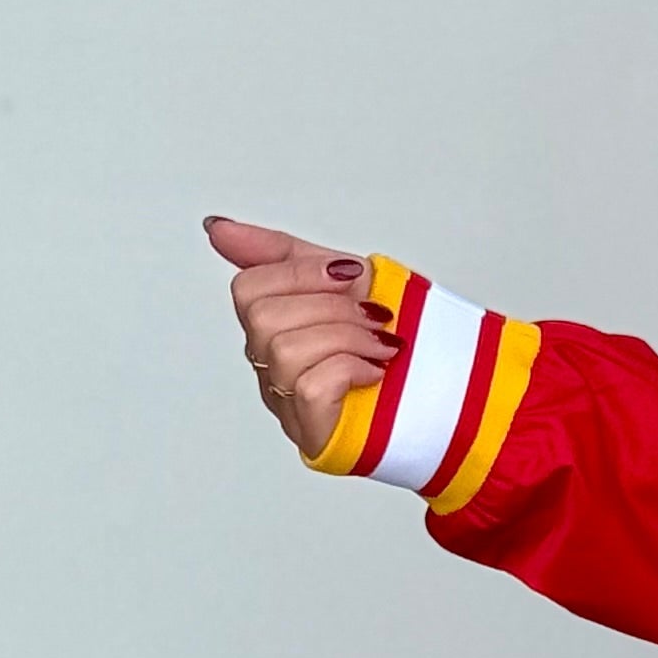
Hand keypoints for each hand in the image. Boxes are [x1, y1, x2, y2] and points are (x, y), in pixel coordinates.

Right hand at [205, 217, 399, 457]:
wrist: (438, 395)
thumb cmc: (382, 342)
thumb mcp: (339, 283)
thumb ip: (280, 253)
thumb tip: (219, 228)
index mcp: (271, 327)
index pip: (248, 287)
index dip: (302, 273)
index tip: (349, 276)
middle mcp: (269, 365)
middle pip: (262, 316)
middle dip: (331, 305)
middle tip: (373, 315)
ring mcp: (286, 401)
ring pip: (285, 349)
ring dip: (348, 337)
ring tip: (380, 345)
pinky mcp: (311, 430)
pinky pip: (311, 385)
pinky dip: (351, 369)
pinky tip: (373, 372)